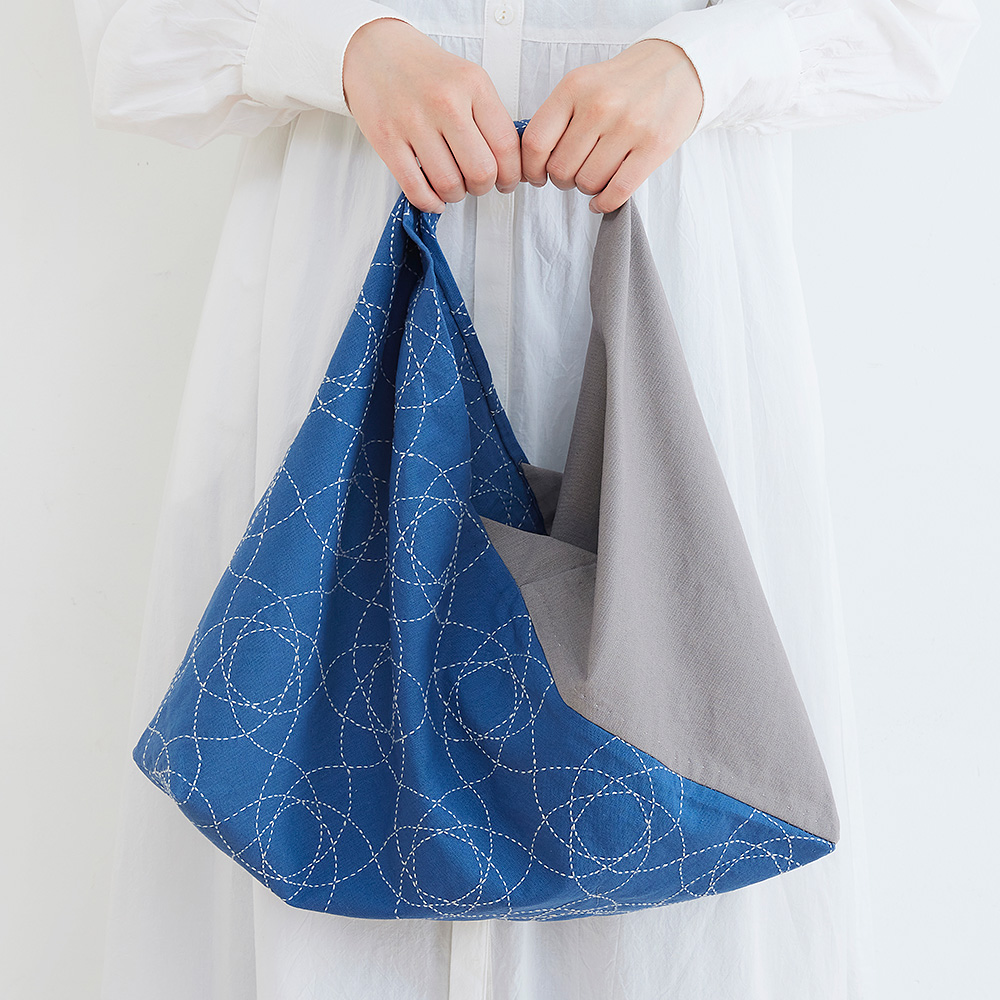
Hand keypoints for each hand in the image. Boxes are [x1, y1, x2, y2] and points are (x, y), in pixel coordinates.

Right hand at [343, 18, 521, 213]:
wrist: (374, 49)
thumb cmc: (425, 71)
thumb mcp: (466, 78)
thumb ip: (488, 117)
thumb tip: (510, 165)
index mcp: (473, 84)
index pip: (506, 146)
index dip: (511, 175)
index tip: (507, 181)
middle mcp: (445, 101)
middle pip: (481, 171)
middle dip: (484, 187)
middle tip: (477, 184)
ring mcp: (413, 121)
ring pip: (449, 184)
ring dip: (456, 195)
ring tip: (452, 185)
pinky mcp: (386, 139)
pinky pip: (416, 188)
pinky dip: (430, 202)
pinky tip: (434, 198)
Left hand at [520, 40, 703, 212]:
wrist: (678, 67)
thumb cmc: (624, 84)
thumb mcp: (583, 85)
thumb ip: (557, 118)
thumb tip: (531, 161)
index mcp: (575, 87)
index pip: (536, 142)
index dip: (532, 168)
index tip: (537, 175)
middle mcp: (600, 106)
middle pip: (561, 169)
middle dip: (563, 179)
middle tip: (574, 172)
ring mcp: (629, 126)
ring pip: (588, 183)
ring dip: (587, 188)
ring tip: (596, 174)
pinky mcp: (654, 147)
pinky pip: (617, 192)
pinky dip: (604, 203)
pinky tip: (602, 199)